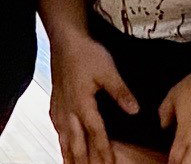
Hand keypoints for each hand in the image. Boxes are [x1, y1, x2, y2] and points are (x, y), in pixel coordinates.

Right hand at [48, 34, 138, 163]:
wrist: (65, 39)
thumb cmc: (86, 53)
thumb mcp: (108, 70)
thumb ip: (121, 92)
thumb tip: (135, 110)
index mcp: (82, 104)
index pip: (95, 134)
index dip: (103, 152)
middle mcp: (69, 109)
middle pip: (76, 142)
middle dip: (83, 160)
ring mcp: (60, 105)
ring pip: (63, 136)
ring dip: (68, 153)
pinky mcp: (55, 100)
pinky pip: (57, 126)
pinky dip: (60, 138)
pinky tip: (61, 141)